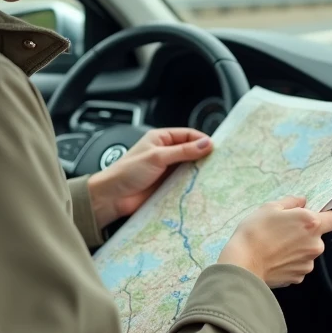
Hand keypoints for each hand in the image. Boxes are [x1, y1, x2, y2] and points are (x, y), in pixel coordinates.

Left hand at [88, 128, 213, 229]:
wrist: (112, 197)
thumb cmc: (128, 172)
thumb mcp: (157, 157)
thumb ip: (183, 151)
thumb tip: (206, 144)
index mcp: (161, 139)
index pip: (188, 135)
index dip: (202, 140)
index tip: (216, 149)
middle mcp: (165, 153)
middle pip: (191, 152)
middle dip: (203, 157)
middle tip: (219, 164)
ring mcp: (167, 170)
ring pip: (190, 168)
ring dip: (199, 172)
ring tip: (214, 176)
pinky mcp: (168, 186)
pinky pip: (185, 183)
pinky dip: (193, 185)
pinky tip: (202, 188)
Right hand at [218, 196, 331, 287]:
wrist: (243, 264)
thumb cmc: (255, 233)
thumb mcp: (270, 207)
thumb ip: (291, 202)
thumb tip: (301, 201)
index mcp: (311, 223)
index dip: (325, 215)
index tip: (314, 215)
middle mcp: (314, 244)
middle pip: (318, 236)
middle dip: (305, 233)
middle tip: (284, 230)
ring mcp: (308, 263)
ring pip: (307, 251)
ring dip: (297, 248)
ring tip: (276, 245)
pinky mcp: (298, 277)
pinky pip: (298, 265)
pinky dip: (290, 262)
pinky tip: (275, 257)